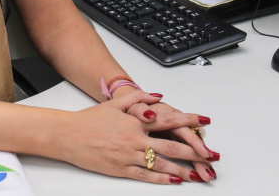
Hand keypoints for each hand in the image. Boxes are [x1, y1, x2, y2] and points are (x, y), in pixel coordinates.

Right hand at [52, 91, 213, 183]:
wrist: (69, 135)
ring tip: (198, 173)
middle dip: (193, 151)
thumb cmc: (90, 120)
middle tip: (210, 155)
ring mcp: (128, 155)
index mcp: (135, 121)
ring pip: (161, 163)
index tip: (204, 121)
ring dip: (182, 168)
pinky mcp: (121, 169)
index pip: (168, 120)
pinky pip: (145, 176)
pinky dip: (162, 179)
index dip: (188, 120)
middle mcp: (134, 138)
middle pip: (170, 145)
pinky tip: (174, 181)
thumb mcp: (115, 103)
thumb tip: (159, 96)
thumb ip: (138, 98)